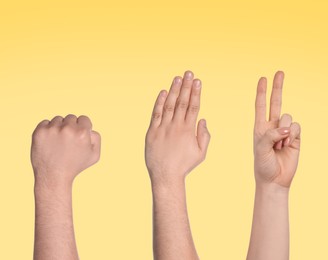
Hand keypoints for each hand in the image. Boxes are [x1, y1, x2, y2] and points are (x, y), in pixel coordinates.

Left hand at [31, 114, 100, 186]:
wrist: (54, 177)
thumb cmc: (75, 166)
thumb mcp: (94, 155)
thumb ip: (96, 138)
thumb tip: (89, 128)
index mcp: (82, 133)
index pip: (84, 119)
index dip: (82, 128)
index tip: (78, 137)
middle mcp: (68, 129)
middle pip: (71, 118)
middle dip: (71, 127)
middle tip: (68, 142)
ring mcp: (52, 130)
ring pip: (58, 119)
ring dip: (59, 128)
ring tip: (59, 144)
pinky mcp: (39, 132)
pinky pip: (45, 123)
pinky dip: (47, 131)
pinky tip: (50, 142)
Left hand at [145, 71, 210, 184]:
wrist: (165, 174)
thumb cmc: (184, 165)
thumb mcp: (201, 153)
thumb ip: (204, 136)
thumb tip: (203, 119)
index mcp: (188, 130)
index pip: (193, 106)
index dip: (196, 92)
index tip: (198, 81)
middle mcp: (176, 126)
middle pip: (182, 102)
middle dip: (186, 86)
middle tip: (189, 73)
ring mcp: (163, 127)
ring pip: (169, 105)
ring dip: (174, 91)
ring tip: (178, 78)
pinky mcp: (152, 131)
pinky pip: (156, 113)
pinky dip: (159, 102)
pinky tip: (163, 92)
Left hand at [254, 71, 300, 187]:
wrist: (275, 179)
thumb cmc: (263, 165)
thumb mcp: (260, 149)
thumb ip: (271, 136)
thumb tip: (287, 128)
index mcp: (260, 127)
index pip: (260, 105)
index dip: (262, 92)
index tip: (263, 78)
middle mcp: (272, 126)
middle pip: (276, 102)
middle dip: (277, 87)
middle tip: (279, 72)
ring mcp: (285, 131)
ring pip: (288, 117)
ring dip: (284, 131)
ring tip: (279, 145)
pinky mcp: (296, 137)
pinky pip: (297, 127)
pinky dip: (293, 135)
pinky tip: (288, 145)